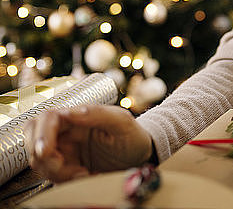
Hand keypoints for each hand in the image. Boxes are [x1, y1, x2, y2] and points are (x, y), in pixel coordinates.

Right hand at [24, 104, 152, 182]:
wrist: (140, 158)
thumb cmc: (133, 136)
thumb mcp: (122, 122)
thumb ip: (98, 114)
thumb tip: (73, 111)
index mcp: (77, 115)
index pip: (47, 119)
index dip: (41, 134)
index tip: (46, 151)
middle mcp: (67, 131)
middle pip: (33, 138)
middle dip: (42, 155)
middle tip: (62, 165)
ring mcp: (64, 148)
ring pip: (39, 160)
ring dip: (56, 171)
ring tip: (83, 172)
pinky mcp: (65, 166)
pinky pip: (50, 174)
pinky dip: (63, 179)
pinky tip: (84, 175)